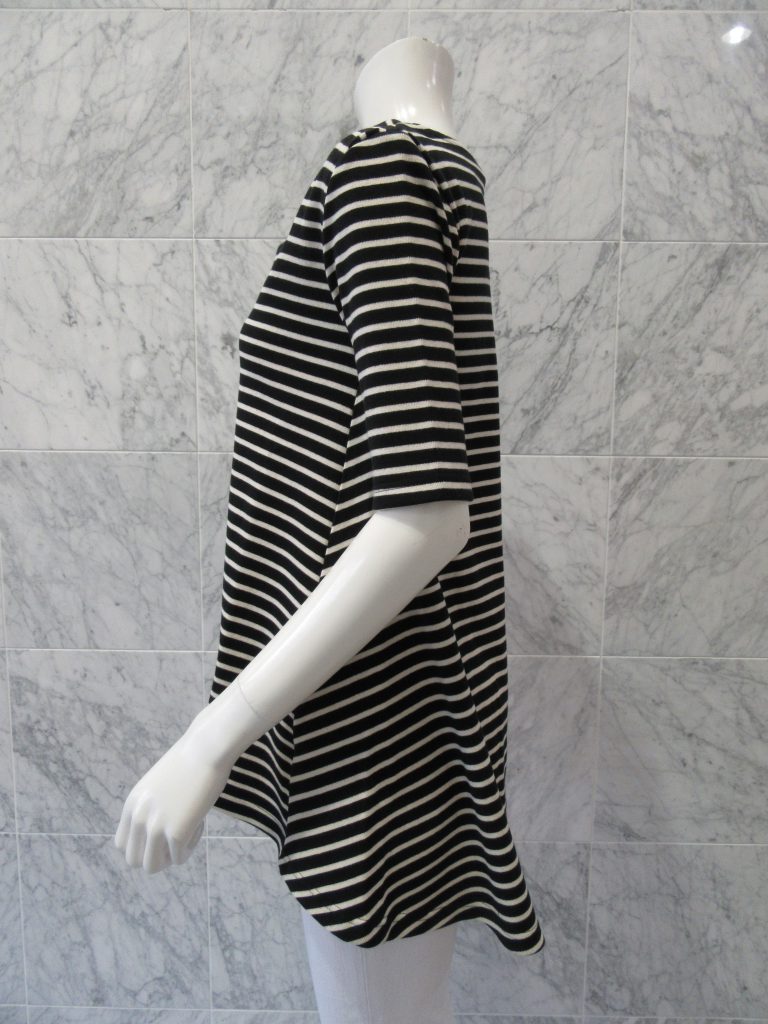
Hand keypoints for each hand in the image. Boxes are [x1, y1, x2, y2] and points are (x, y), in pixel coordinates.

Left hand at [114, 726, 232, 873]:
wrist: (206, 748)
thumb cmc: (190, 761)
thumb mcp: (158, 784)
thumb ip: (152, 806)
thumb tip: (159, 831)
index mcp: (132, 804)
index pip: (122, 844)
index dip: (142, 845)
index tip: (162, 833)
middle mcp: (139, 817)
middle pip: (134, 860)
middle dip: (156, 855)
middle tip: (176, 839)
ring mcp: (156, 826)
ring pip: (153, 866)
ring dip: (170, 857)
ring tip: (186, 835)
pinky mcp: (176, 832)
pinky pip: (180, 858)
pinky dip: (191, 847)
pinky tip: (200, 824)